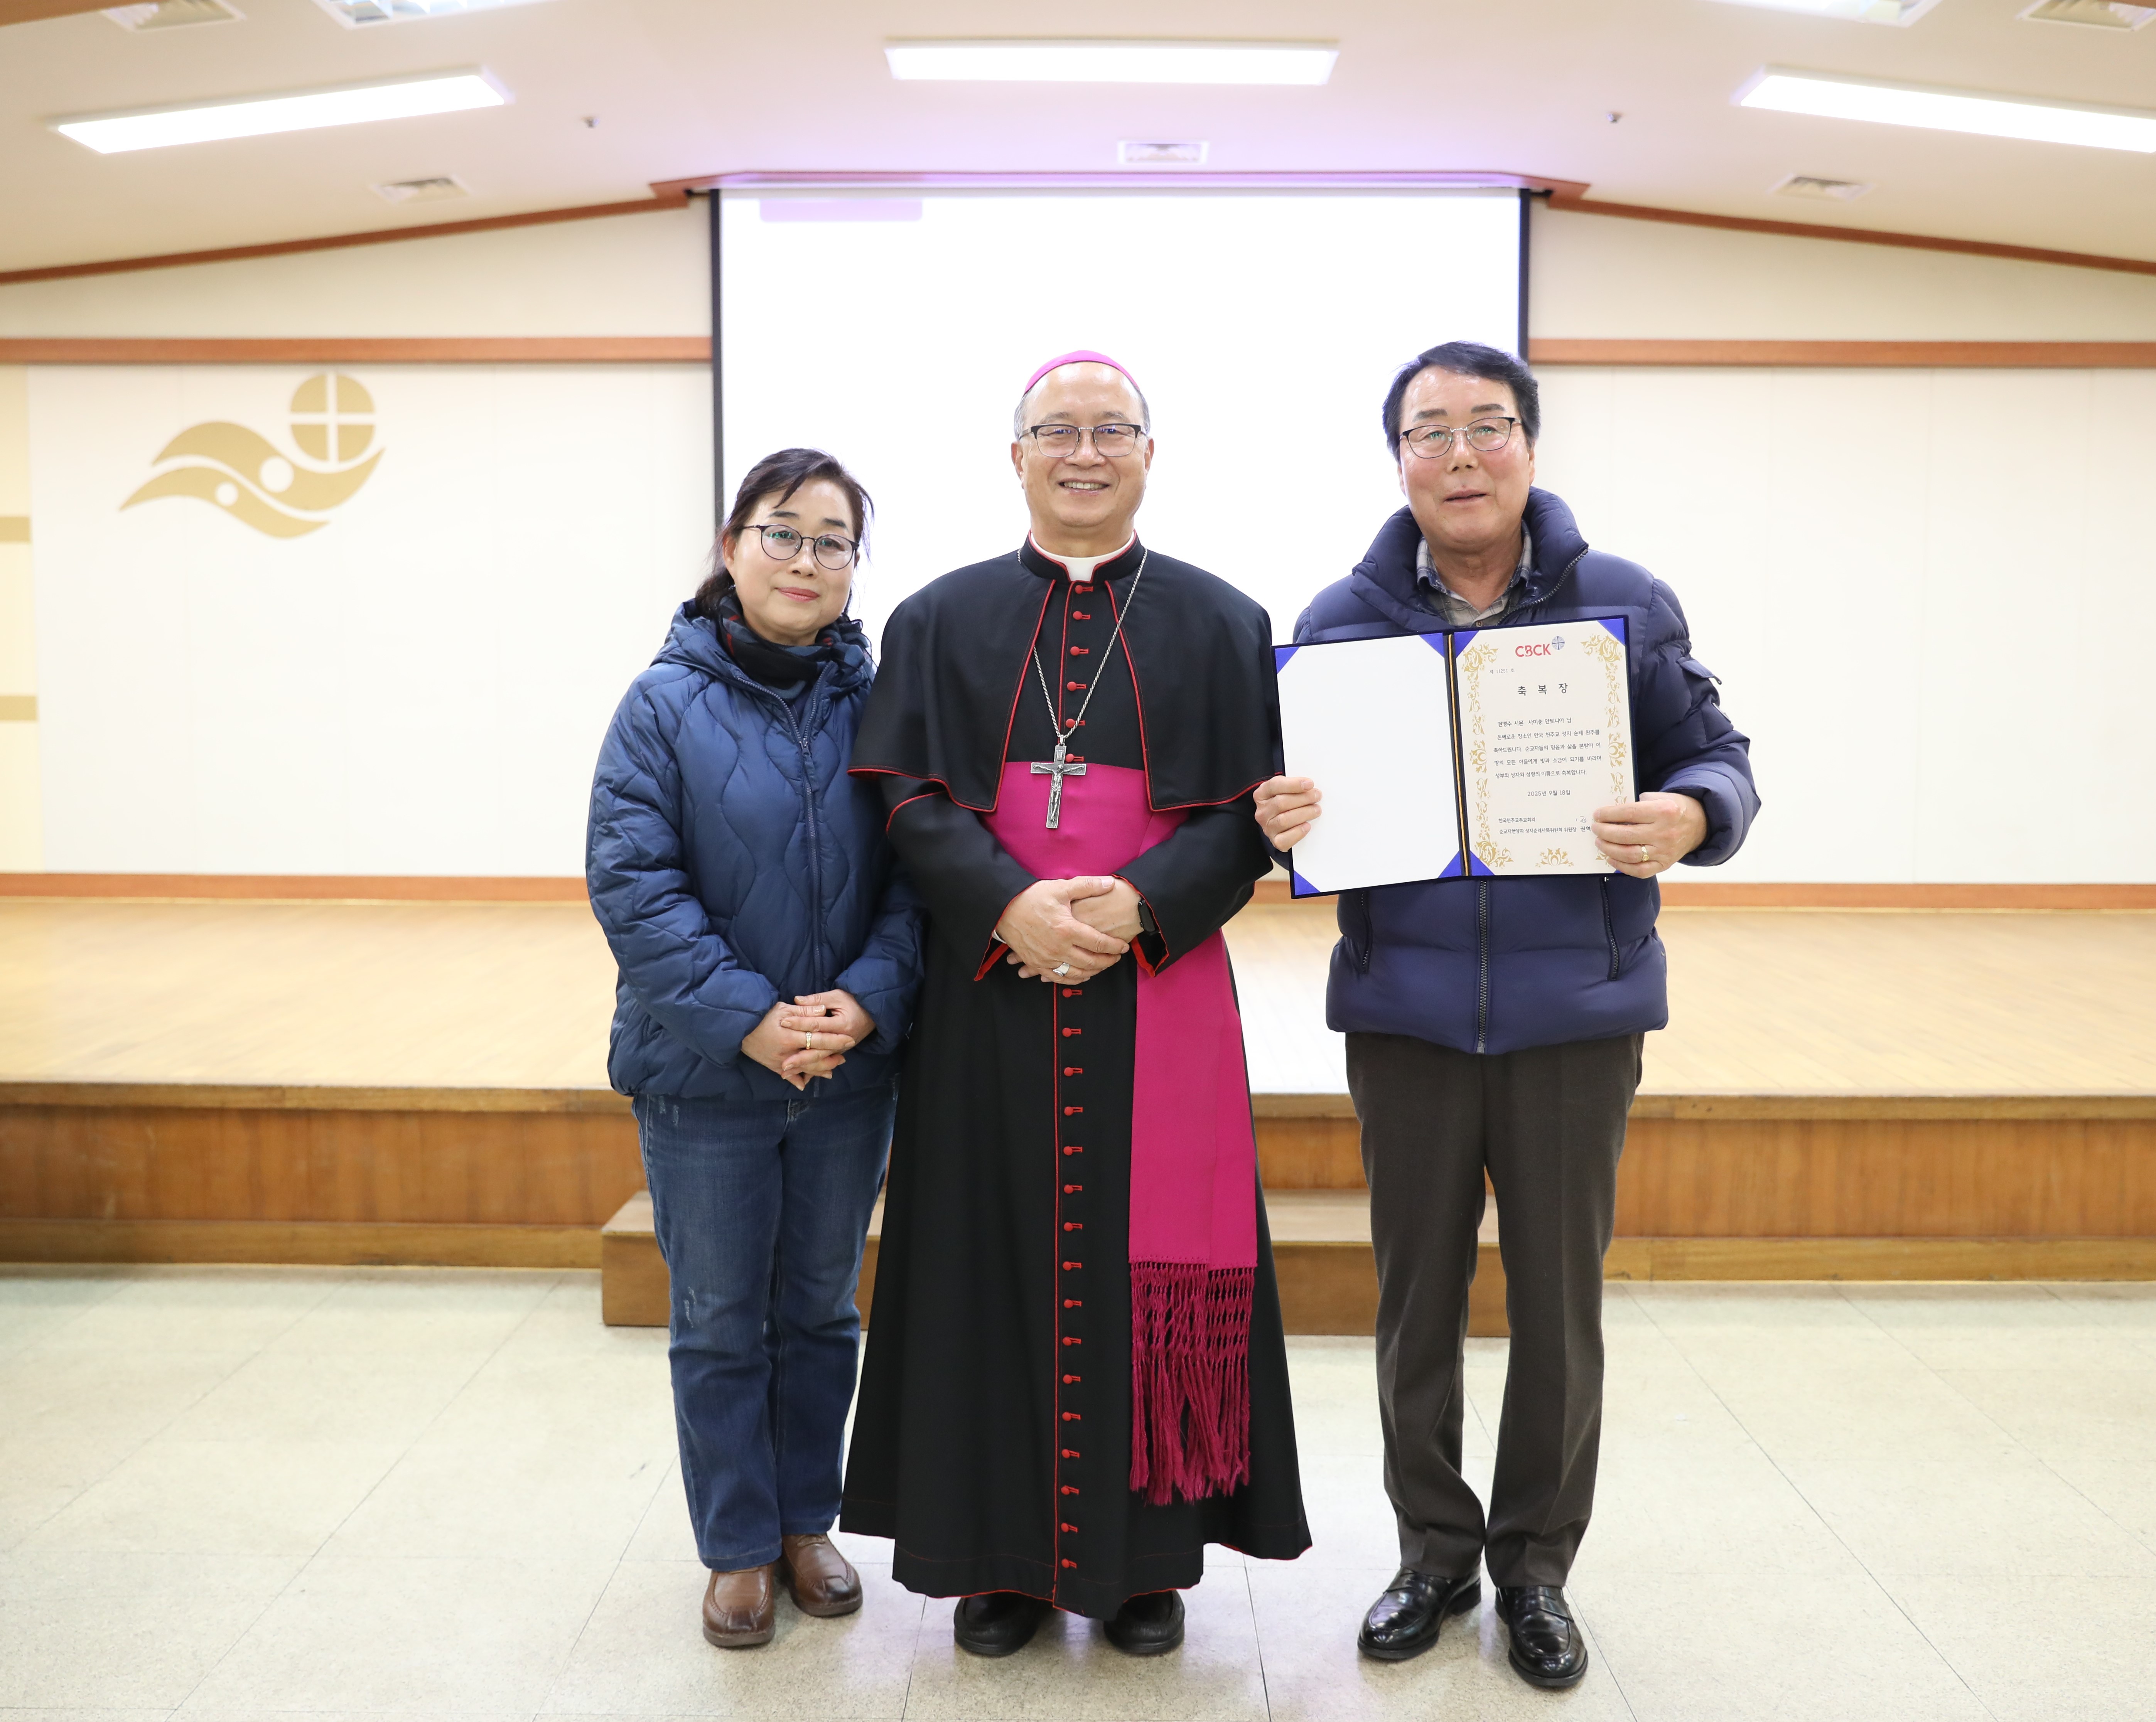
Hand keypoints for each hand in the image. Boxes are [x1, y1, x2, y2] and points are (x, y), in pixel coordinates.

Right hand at [741, 999, 850, 1089]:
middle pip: (815, 1057)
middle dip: (831, 1057)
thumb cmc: (761, 1015)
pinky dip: (797, 1080)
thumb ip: (804, 1011)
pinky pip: (788, 1076)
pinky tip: (806, 1083)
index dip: (835, 1040)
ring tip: (833, 1069)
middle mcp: (787, 1053)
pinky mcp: (773, 1066)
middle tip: (845, 1056)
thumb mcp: (782, 1008)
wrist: (738, 1028)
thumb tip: (823, 1010)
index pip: (819, 1039)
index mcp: (790, 1036)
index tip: (849, 1039)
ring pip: (805, 1068)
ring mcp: (780, 1062)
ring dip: (820, 1070)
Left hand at [779, 988, 874, 1071]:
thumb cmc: (855, 1002)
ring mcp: (841, 1049)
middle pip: (818, 1050)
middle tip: (783, 1064)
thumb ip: (818, 1000)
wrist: (873, 1014)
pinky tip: (800, 1076)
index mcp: (842, 1024)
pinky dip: (812, 1070)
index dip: (800, 1023)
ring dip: (804, 1067)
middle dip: (800, 1058)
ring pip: (820, 1060)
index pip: (816, 1024)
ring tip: (787, 1073)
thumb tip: (797, 1000)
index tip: (783, 1022)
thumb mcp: (838, 996)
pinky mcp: (839, 1052)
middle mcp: (842, 1040)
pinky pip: (824, 1063)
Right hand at [996, 876, 1128, 984]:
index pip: (1099, 943)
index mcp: (1067, 930)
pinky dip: (1072, 979)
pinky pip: (1058, 978)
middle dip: (1107, 961)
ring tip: (1101, 966)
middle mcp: (1058, 948)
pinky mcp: (1036, 963)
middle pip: (1090, 962)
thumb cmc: (1031, 897)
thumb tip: (1110, 883)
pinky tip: (1081, 975)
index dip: (1114, 947)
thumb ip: (1087, 886)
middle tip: (1116, 958)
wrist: (1002, 908)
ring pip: (1076, 973)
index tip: (1123, 947)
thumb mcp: (1060, 888)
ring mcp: (1046, 958)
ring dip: (1092, 972)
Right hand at [1256, 775, 1321, 848]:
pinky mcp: (1275, 841)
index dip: (1293, 784)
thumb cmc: (1285, 804)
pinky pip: (1285, 839)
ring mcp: (1267, 827)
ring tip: (1316, 810)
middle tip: (1317, 796)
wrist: (1282, 824)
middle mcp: (1262, 811)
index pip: (1275, 786)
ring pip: (1284, 820)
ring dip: (1303, 813)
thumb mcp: (1285, 791)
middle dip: (1302, 798)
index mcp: (1262, 794)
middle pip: (1281, 803)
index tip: (1309, 784)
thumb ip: (1294, 786)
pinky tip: (1307, 826)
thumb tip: (1310, 787)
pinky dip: (1298, 832)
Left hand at [1591, 791, 1707, 877]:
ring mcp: (1665, 851)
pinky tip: (1610, 857)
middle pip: (1626, 835)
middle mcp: (1665, 833)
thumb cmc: (1673, 809)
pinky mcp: (1664, 864)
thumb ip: (1638, 803)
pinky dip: (1621, 866)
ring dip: (1608, 849)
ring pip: (1629, 855)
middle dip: (1604, 832)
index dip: (1608, 814)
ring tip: (1599, 842)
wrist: (1699, 824)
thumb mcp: (1660, 797)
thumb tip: (1611, 813)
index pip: (1629, 813)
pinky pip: (1639, 871)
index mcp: (1664, 811)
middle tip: (1595, 828)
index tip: (1596, 815)